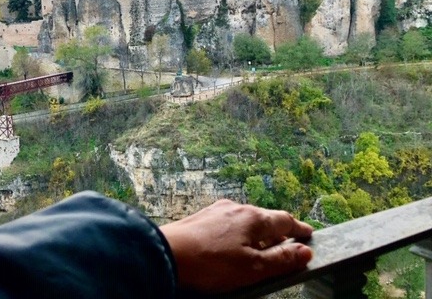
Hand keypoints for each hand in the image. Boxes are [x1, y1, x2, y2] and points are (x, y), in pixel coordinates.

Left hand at [160, 199, 312, 292]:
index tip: (309, 235)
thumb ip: (281, 260)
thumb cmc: (210, 263)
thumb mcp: (253, 268)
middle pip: (265, 218)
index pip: (285, 220)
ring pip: (245, 220)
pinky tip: (233, 246)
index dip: (300, 229)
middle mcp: (236, 208)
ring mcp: (216, 211)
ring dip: (257, 233)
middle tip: (288, 244)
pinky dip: (238, 234)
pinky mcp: (201, 219)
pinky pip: (228, 224)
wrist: (166, 254)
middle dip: (279, 231)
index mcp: (254, 218)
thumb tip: (305, 251)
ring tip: (261, 248)